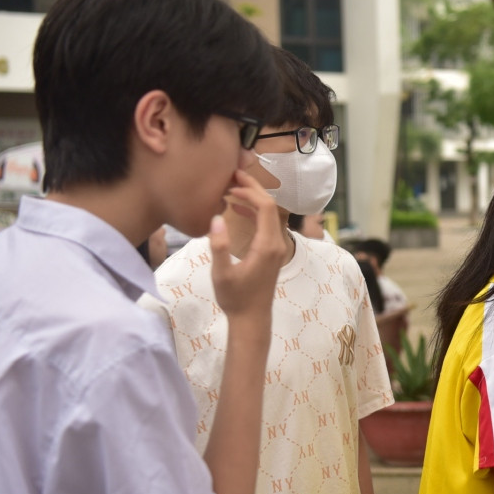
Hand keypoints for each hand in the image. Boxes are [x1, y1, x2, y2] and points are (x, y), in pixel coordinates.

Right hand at [209, 169, 284, 319]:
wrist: (252, 318)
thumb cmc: (235, 298)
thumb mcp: (221, 273)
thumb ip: (219, 246)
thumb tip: (216, 218)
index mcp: (267, 246)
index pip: (266, 208)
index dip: (251, 191)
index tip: (232, 182)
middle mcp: (277, 244)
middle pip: (271, 207)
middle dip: (253, 189)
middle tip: (233, 175)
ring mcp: (277, 247)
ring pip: (270, 214)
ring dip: (253, 199)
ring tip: (232, 188)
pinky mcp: (273, 251)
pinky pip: (267, 224)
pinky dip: (254, 212)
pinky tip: (236, 208)